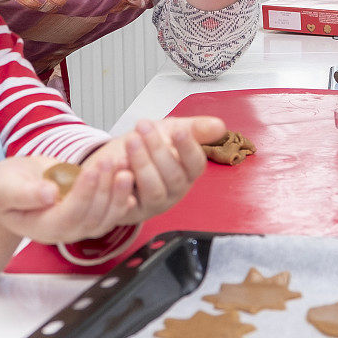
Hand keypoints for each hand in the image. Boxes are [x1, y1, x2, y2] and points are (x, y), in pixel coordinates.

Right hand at [0, 154, 134, 244]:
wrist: (12, 188)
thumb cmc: (6, 187)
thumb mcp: (6, 187)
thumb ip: (25, 193)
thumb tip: (49, 194)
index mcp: (42, 227)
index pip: (69, 215)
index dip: (82, 194)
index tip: (91, 169)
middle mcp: (64, 230)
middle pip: (92, 217)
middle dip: (104, 188)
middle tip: (111, 161)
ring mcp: (78, 223)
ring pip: (105, 217)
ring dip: (118, 192)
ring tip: (124, 166)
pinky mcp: (89, 212)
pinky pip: (110, 211)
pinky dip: (123, 197)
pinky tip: (130, 180)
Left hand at [86, 116, 225, 224]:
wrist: (117, 159)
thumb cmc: (148, 146)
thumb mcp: (170, 131)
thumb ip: (194, 129)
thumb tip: (220, 126)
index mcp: (187, 172)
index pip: (196, 164)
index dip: (189, 149)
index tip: (179, 130)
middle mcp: (173, 191)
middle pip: (173, 177)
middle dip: (158, 150)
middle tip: (144, 127)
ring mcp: (152, 204)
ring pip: (153, 190)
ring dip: (142, 164)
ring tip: (131, 141)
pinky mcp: (129, 212)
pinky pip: (126, 205)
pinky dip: (122, 189)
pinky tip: (118, 169)